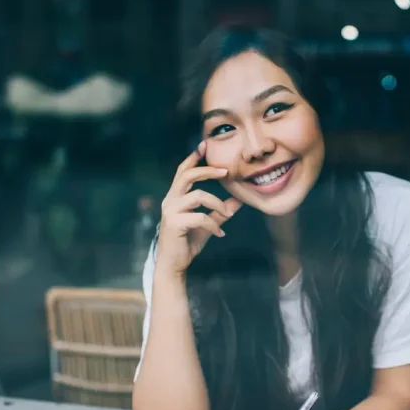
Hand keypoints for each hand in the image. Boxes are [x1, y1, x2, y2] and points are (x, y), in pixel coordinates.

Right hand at [156, 141, 240, 275]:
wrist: (174, 264)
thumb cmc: (188, 242)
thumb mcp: (207, 224)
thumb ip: (220, 212)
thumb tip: (238, 201)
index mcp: (175, 197)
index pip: (182, 171)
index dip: (193, 157)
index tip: (205, 145)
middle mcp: (170, 200)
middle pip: (187, 175)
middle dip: (207, 170)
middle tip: (226, 171)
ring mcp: (170, 211)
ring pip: (197, 196)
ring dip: (217, 204)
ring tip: (226, 213)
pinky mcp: (174, 223)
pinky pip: (200, 217)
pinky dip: (213, 225)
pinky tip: (220, 234)